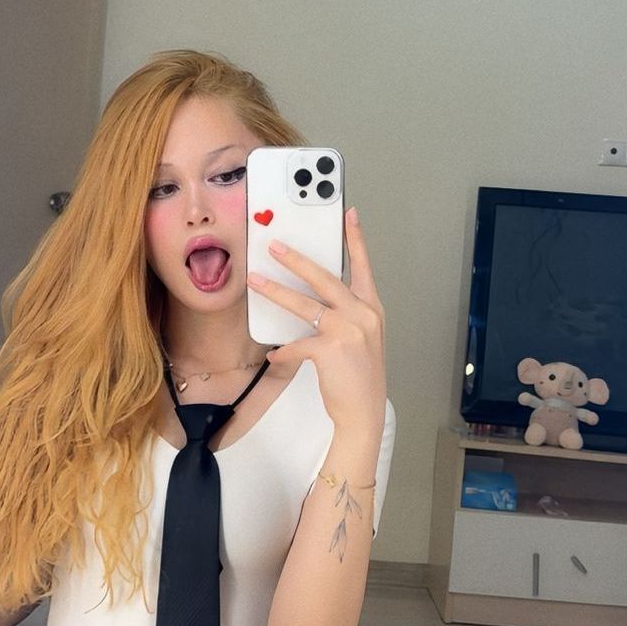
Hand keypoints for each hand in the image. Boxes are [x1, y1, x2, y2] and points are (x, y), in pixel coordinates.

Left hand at [246, 206, 385, 437]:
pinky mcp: (331, 350)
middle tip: (275, 246)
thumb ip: (344, 316)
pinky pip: (297, 344)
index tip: (348, 213)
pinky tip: (275, 355)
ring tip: (255, 281)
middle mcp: (363, 315)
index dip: (355, 239)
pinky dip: (284, 350)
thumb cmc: (359, 377)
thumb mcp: (361, 340)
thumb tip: (313, 302)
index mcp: (371, 309)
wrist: (364, 411)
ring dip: (276, 292)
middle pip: (326, 278)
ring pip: (305, 305)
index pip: (362, 266)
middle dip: (297, 260)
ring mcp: (349, 331)